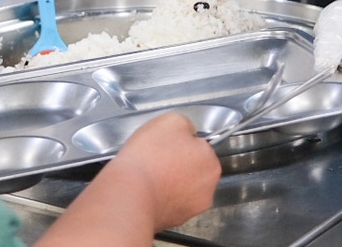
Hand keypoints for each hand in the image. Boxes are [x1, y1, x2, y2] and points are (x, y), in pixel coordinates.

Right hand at [107, 112, 219, 231]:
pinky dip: (162, 197)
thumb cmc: (149, 156)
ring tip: (150, 174)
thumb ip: (186, 125)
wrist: (130, 193)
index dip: (181, 142)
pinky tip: (148, 189)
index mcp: (210, 162)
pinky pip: (170, 202)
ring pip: (182, 187)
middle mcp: (208, 188)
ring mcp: (192, 208)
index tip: (165, 144)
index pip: (199, 146)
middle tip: (157, 157)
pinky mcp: (175, 221)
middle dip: (179, 163)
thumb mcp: (170, 120)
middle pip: (194, 168)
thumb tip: (188, 133)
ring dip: (171, 181)